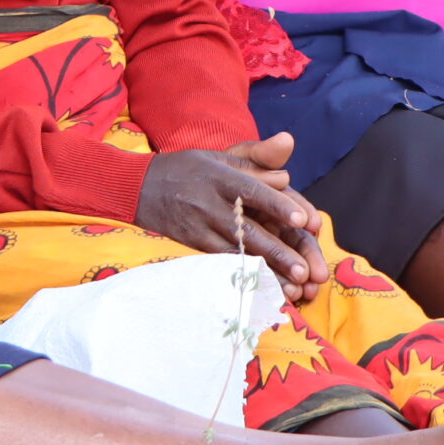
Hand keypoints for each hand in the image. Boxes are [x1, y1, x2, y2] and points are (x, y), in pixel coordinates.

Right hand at [134, 134, 328, 296]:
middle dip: (277, 251)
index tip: (302, 220)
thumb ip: (255, 163)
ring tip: (292, 287)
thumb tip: (286, 177)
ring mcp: (198, 226)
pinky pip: (221, 261)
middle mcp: (208, 203)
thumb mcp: (219, 157)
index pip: (252, 191)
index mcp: (219, 176)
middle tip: (305, 270)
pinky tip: (264, 287)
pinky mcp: (191, 244)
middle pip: (248, 230)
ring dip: (266, 270)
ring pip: (237, 252)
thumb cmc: (188, 169)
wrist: (138, 187)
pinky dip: (245, 274)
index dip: (277, 205)